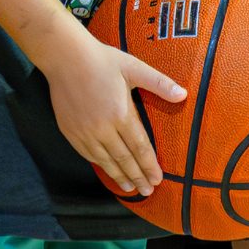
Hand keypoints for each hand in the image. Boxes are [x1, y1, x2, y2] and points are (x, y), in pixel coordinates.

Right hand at [44, 39, 185, 195]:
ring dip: (119, 176)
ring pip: (105, 161)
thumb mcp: (134, 68)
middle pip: (124, 159)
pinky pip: (88, 155)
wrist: (64, 57)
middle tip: (148, 191)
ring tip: (130, 189)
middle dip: (138, 177)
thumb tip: (184, 95)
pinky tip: (107, 171)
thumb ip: (159, 83)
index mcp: (120, 114)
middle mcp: (102, 128)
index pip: (139, 147)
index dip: (149, 165)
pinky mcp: (70, 131)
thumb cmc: (101, 60)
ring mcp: (84, 132)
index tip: (158, 179)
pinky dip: (100, 166)